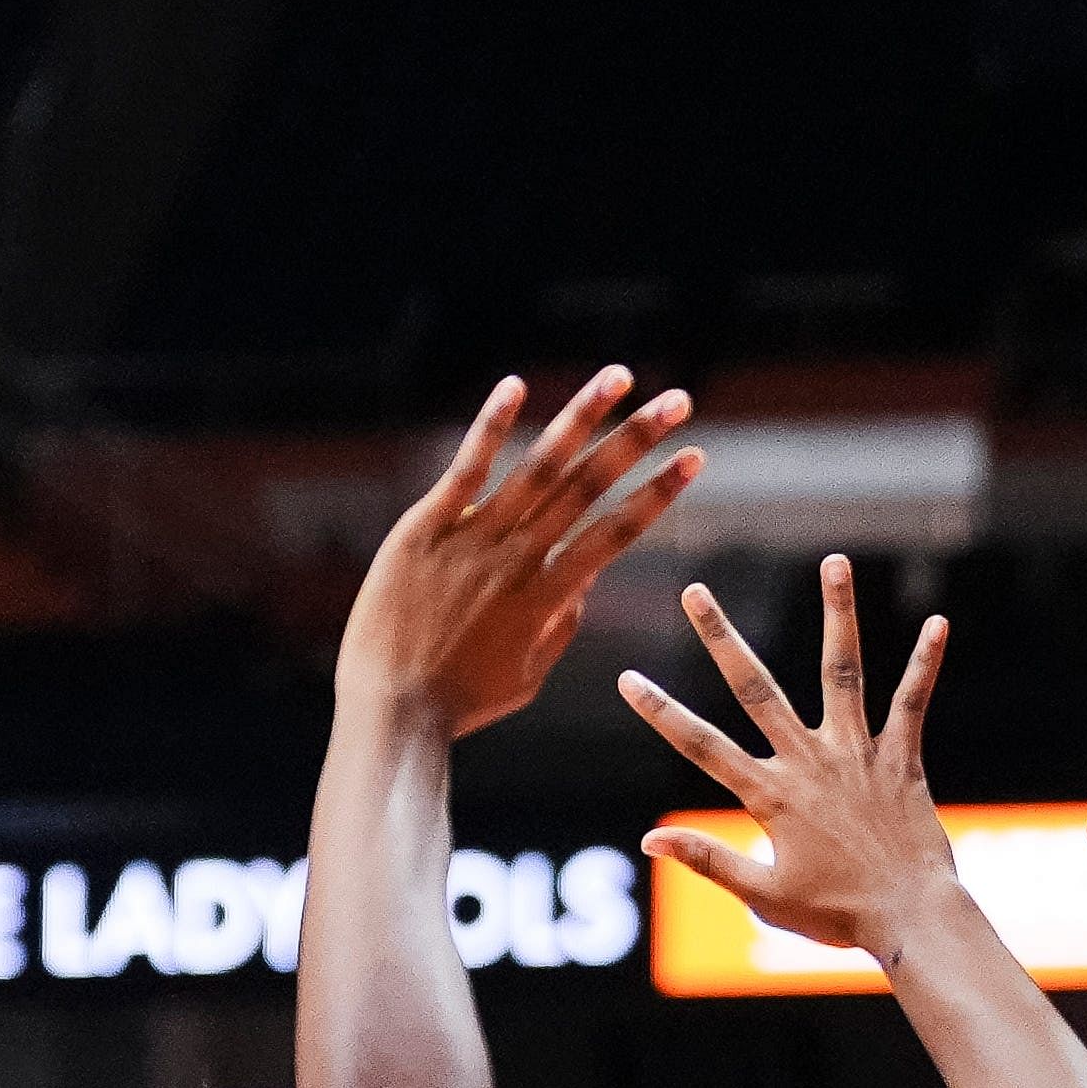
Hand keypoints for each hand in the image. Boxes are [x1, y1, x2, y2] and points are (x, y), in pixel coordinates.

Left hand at [339, 370, 701, 735]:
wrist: (392, 709)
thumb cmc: (461, 701)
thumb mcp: (528, 676)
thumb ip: (560, 624)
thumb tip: (583, 579)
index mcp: (550, 597)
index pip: (619, 532)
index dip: (660, 492)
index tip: (694, 458)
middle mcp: (520, 559)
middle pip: (591, 487)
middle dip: (638, 439)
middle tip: (679, 400)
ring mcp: (473, 539)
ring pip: (539, 467)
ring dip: (582, 417)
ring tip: (618, 377)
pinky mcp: (425, 529)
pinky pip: (466, 469)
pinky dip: (493, 426)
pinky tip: (517, 386)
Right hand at [623, 559, 973, 962]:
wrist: (912, 919)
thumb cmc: (838, 916)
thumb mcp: (764, 896)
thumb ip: (707, 861)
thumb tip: (648, 839)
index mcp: (771, 796)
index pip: (702, 745)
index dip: (661, 712)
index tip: (627, 677)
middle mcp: (810, 763)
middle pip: (756, 689)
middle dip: (721, 638)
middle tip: (695, 590)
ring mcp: (857, 755)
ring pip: (842, 672)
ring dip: (837, 614)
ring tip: (835, 562)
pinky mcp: (901, 760)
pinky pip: (912, 702)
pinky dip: (925, 663)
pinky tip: (938, 622)